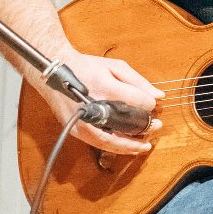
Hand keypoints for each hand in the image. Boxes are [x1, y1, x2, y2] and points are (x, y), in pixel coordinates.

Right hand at [31, 50, 162, 154]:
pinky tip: (127, 147)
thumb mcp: (115, 66)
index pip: (134, 101)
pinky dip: (114, 147)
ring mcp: (82, 121)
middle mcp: (92, 106)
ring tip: (145, 145)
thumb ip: (138, 81)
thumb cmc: (86, 67)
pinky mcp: (75, 130)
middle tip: (156, 127)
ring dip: (129, 145)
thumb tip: (159, 96)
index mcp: (103, 86)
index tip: (153, 105)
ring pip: (109, 140)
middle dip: (143, 128)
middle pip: (122, 124)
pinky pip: (98, 143)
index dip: (148, 104)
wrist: (54, 73)